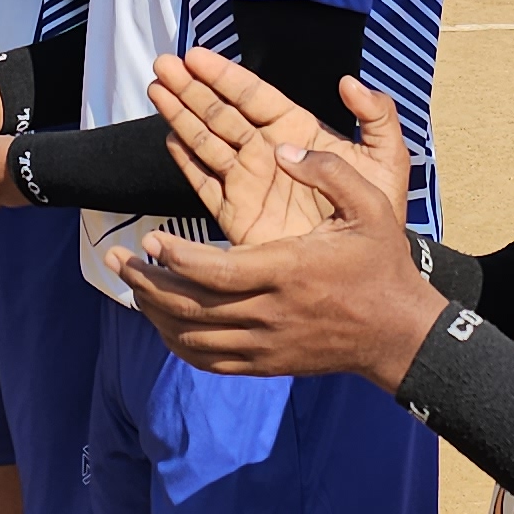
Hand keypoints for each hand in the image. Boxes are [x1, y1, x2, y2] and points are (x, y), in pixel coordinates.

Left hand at [109, 129, 438, 389]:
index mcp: (288, 271)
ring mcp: (265, 344)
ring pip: (192, 337)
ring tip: (129, 282)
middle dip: (147, 282)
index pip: (216, 272)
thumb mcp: (370, 206)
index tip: (151, 238)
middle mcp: (270, 312)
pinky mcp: (265, 364)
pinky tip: (160, 320)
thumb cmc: (381, 264)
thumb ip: (326, 171)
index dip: (177, 258)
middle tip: (117, 258)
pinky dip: (177, 343)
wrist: (397, 332)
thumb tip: (281, 149)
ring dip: (154, 311)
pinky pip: (208, 361)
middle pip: (191, 307)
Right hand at [146, 49, 407, 246]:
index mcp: (297, 129)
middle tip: (163, 63)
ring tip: (156, 88)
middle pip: (221, 112)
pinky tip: (171, 139)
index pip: (253, 95)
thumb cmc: (380, 208)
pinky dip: (188, 162)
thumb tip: (347, 82)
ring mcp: (249, 181)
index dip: (224, 75)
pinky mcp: (238, 213)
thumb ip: (376, 115)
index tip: (195, 56)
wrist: (368, 263)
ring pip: (207, 140)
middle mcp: (267, 150)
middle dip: (191, 88)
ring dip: (180, 115)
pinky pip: (206, 183)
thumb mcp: (388, 157)